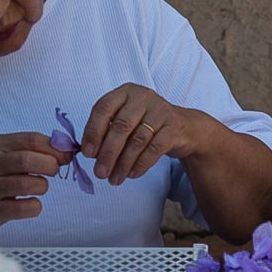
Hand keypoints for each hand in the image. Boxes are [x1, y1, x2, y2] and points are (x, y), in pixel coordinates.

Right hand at [0, 133, 67, 230]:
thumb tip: (64, 151)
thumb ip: (28, 149)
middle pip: (28, 159)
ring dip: (42, 186)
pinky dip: (35, 206)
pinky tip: (31, 204)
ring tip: (39, 187)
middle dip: (50, 166)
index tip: (64, 156)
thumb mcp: (0, 153)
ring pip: (28, 184)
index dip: (54, 148)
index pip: (31, 139)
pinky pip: (23, 208)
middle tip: (53, 172)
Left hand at [80, 84, 214, 186]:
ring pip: (137, 140)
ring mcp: (161, 111)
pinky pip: (154, 149)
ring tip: (114, 179)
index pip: (103, 108)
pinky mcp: (174, 127)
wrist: (184, 127)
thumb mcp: (125, 120)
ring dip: (123, 163)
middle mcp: (143, 97)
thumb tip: (89, 152)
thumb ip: (107, 130)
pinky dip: (141, 164)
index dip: (93, 131)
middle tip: (100, 173)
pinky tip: (131, 174)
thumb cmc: (146, 124)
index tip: (87, 154)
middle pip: (121, 126)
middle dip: (108, 153)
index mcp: (125, 92)